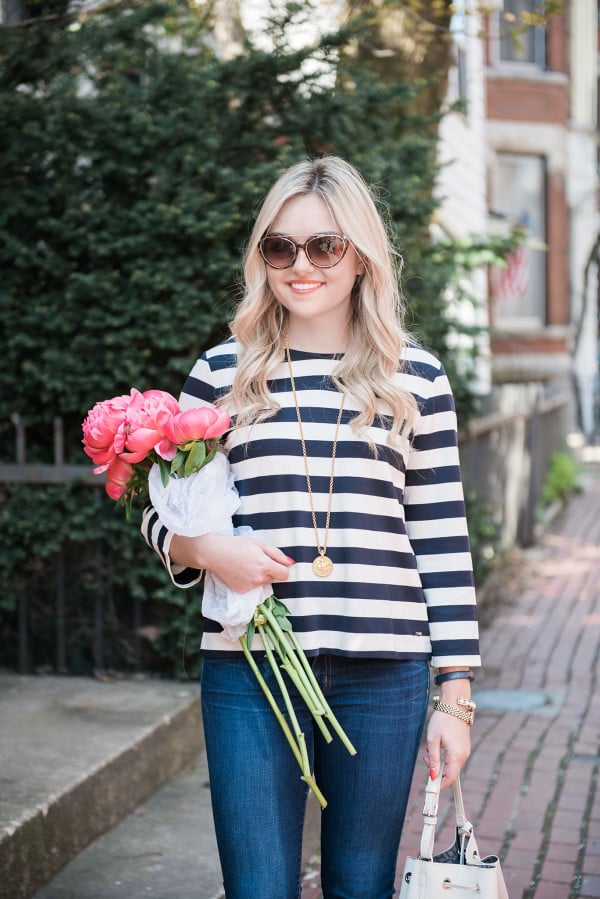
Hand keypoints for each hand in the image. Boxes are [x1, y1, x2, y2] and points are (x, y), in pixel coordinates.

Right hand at [169, 533, 294, 592]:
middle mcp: (259, 579)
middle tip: (255, 560)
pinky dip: (249, 581)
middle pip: (273, 578)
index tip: (275, 563)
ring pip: (262, 582)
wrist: (214, 553)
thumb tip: (291, 563)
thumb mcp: (259, 544)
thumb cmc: (237, 545)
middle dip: (269, 570)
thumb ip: (277, 554)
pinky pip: (252, 587)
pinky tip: (240, 572)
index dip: (282, 568)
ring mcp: (250, 587)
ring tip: (246, 565)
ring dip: (259, 576)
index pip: (285, 575)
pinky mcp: (242, 591)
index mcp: (265, 565)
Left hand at [424, 710, 470, 787]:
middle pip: (451, 771)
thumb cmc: (442, 720)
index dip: (441, 784)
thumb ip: (433, 759)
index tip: (430, 783)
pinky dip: (445, 755)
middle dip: (437, 769)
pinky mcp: (464, 746)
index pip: (451, 778)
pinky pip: (455, 757)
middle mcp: (464, 755)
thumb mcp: (433, 740)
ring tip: (430, 748)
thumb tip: (432, 776)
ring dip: (440, 761)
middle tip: (425, 757)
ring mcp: (466, 750)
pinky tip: (438, 745)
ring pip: (452, 764)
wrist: (455, 705)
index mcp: (456, 755)